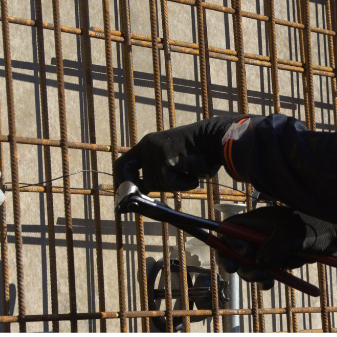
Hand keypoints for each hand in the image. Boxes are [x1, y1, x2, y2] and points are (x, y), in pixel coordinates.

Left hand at [114, 114, 247, 191]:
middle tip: (145, 198)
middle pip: (129, 176)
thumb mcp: (170, 160)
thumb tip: (139, 195)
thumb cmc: (197, 154)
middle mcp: (147, 146)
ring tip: (186, 174)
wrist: (216, 138)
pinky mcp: (166, 158)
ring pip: (154, 184)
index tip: (125, 196)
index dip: (121, 183)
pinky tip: (193, 173)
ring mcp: (155, 151)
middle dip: (135, 189)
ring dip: (172, 186)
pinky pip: (170, 183)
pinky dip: (184, 184)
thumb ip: (155, 172)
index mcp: (146, 145)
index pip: (121, 165)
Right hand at [217, 205, 336, 282]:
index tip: (237, 254)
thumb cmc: (313, 226)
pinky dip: (265, 280)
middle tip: (246, 272)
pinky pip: (264, 274)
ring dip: (252, 275)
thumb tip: (259, 264)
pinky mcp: (275, 261)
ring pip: (248, 266)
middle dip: (238, 264)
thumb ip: (273, 247)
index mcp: (256, 221)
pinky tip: (270, 283)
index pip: (229, 229)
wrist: (334, 234)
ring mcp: (265, 249)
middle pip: (234, 251)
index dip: (226, 242)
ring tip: (265, 279)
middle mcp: (257, 235)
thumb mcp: (292, 234)